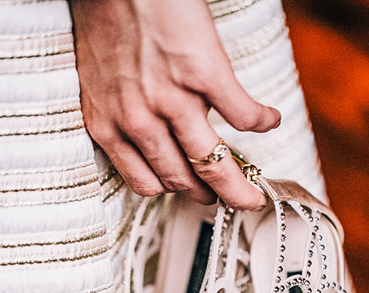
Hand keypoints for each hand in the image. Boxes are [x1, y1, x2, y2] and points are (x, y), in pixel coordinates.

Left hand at [70, 0, 280, 208]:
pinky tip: (270, 121)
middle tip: (223, 200)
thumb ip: (121, 114)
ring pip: (212, 165)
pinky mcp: (202, 72)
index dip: (174, 192)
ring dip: (238, 187)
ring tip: (251, 193)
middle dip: (207, 197)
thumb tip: (152, 137)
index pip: (147, 184)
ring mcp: (172, 99)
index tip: (188, 190)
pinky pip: (241, 114)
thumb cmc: (103, 17)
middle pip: (182, 182)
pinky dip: (261, 121)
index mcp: (109, 125)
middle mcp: (138, 121)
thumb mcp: (98, 81)